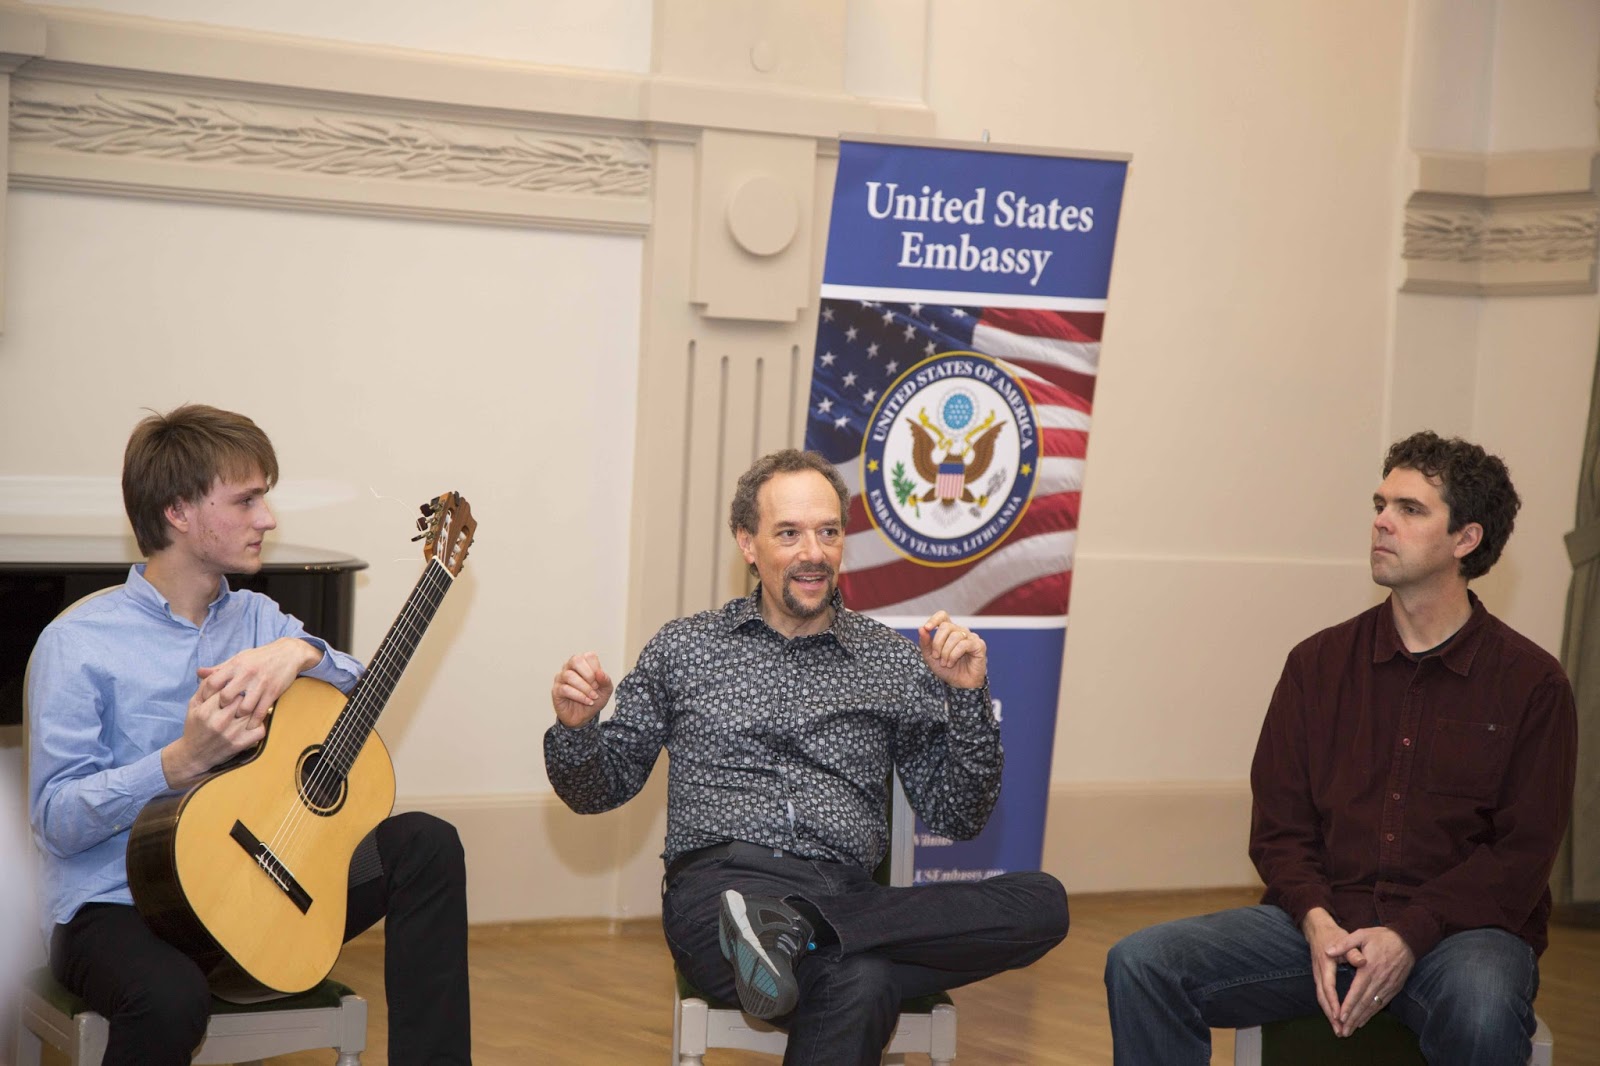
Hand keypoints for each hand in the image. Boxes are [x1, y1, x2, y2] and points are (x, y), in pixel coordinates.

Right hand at [162, 684, 264, 789]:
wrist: (194, 755)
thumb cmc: (195, 726)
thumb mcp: (194, 705)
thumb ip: (204, 687)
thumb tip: (215, 670)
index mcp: (206, 711)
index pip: (227, 690)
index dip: (234, 686)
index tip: (238, 685)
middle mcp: (218, 722)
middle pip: (242, 699)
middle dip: (246, 695)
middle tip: (248, 694)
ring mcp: (230, 734)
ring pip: (252, 712)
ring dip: (254, 708)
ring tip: (252, 705)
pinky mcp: (240, 744)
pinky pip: (260, 730)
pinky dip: (260, 725)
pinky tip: (254, 722)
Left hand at [195, 637, 320, 727]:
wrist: (288, 653)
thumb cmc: (260, 657)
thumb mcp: (238, 659)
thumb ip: (219, 668)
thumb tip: (199, 673)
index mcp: (235, 665)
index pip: (213, 681)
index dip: (206, 694)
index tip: (206, 702)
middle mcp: (246, 674)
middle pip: (226, 697)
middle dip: (222, 707)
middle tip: (223, 711)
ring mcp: (260, 684)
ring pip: (243, 708)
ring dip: (239, 716)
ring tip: (237, 718)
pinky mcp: (273, 692)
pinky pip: (261, 712)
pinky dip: (254, 721)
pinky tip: (250, 724)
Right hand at [552, 652, 612, 728]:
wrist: (584, 716)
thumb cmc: (593, 698)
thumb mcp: (606, 690)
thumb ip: (606, 680)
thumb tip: (600, 673)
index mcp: (583, 663)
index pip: (589, 656)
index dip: (596, 668)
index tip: (599, 681)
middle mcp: (569, 667)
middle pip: (576, 660)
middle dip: (588, 674)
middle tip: (595, 686)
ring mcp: (561, 678)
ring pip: (569, 676)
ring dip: (585, 688)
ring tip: (593, 696)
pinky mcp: (556, 690)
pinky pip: (565, 689)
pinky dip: (579, 696)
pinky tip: (587, 701)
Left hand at [917, 611, 986, 688]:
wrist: (959, 684)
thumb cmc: (946, 669)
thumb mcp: (931, 657)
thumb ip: (925, 643)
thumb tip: (921, 629)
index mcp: (949, 631)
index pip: (943, 616)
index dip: (934, 619)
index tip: (927, 629)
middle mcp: (961, 631)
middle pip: (946, 626)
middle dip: (937, 643)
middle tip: (936, 657)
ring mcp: (971, 637)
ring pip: (954, 636)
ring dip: (946, 652)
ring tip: (945, 663)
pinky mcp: (979, 645)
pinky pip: (964, 644)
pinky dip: (954, 655)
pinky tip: (951, 663)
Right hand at [1300, 908, 1359, 1030]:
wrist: (1318, 929)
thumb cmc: (1334, 934)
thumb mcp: (1344, 939)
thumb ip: (1353, 951)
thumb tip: (1362, 961)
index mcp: (1325, 963)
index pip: (1328, 986)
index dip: (1333, 1002)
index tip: (1339, 1015)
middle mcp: (1319, 972)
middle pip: (1322, 997)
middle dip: (1330, 1015)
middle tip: (1339, 1030)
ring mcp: (1317, 975)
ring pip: (1321, 998)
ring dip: (1328, 1014)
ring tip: (1337, 1029)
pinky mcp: (1319, 977)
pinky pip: (1322, 995)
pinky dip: (1328, 1007)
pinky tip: (1335, 1017)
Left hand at [1329, 926, 1414, 1036]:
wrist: (1407, 941)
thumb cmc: (1382, 937)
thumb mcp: (1361, 934)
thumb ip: (1344, 944)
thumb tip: (1328, 951)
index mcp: (1369, 968)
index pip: (1357, 991)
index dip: (1349, 1006)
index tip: (1340, 1017)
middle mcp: (1379, 980)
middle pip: (1364, 1003)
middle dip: (1352, 1019)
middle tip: (1343, 1032)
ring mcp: (1388, 986)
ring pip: (1373, 1006)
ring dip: (1361, 1019)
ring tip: (1350, 1030)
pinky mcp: (1394, 988)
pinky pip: (1381, 1004)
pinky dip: (1372, 1013)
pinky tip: (1364, 1020)